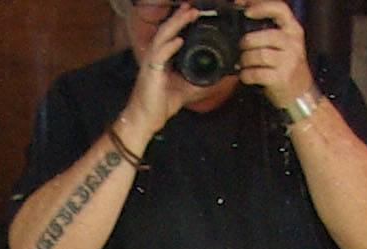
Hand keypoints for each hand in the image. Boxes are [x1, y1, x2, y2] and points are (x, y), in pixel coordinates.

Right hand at [127, 6, 228, 142]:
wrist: (146, 119)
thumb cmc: (160, 104)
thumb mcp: (187, 90)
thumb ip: (201, 81)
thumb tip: (220, 77)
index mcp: (162, 58)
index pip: (171, 34)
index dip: (181, 22)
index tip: (193, 13)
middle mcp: (155, 56)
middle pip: (167, 30)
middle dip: (179, 17)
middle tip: (192, 8)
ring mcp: (151, 62)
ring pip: (162, 37)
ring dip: (175, 25)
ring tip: (187, 14)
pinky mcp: (150, 72)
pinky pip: (159, 55)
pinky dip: (169, 46)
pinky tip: (179, 40)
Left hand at [238, 0, 317, 114]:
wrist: (301, 94)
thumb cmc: (288, 67)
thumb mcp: (286, 43)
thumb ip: (270, 30)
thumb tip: (244, 15)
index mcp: (293, 30)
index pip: (280, 9)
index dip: (262, 6)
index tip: (246, 9)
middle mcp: (293, 44)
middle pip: (265, 35)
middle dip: (247, 41)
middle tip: (242, 47)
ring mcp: (288, 62)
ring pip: (259, 54)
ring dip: (245, 59)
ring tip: (244, 63)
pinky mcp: (281, 79)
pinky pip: (256, 73)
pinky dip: (246, 75)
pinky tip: (246, 75)